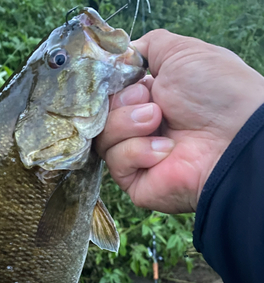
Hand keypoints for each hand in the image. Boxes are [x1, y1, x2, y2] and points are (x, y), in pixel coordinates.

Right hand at [96, 30, 263, 212]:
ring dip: (127, 124)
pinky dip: (137, 151)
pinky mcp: (136, 183)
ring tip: (157, 121)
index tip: (127, 80)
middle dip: (121, 104)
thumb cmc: (214, 92)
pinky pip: (116, 164)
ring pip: (103, 140)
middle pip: (100, 117)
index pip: (107, 95)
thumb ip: (146, 48)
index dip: (110, 87)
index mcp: (147, 99)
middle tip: (150, 102)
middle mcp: (139, 128)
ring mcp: (137, 157)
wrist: (234, 135)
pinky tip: (165, 150)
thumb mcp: (179, 53)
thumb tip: (122, 55)